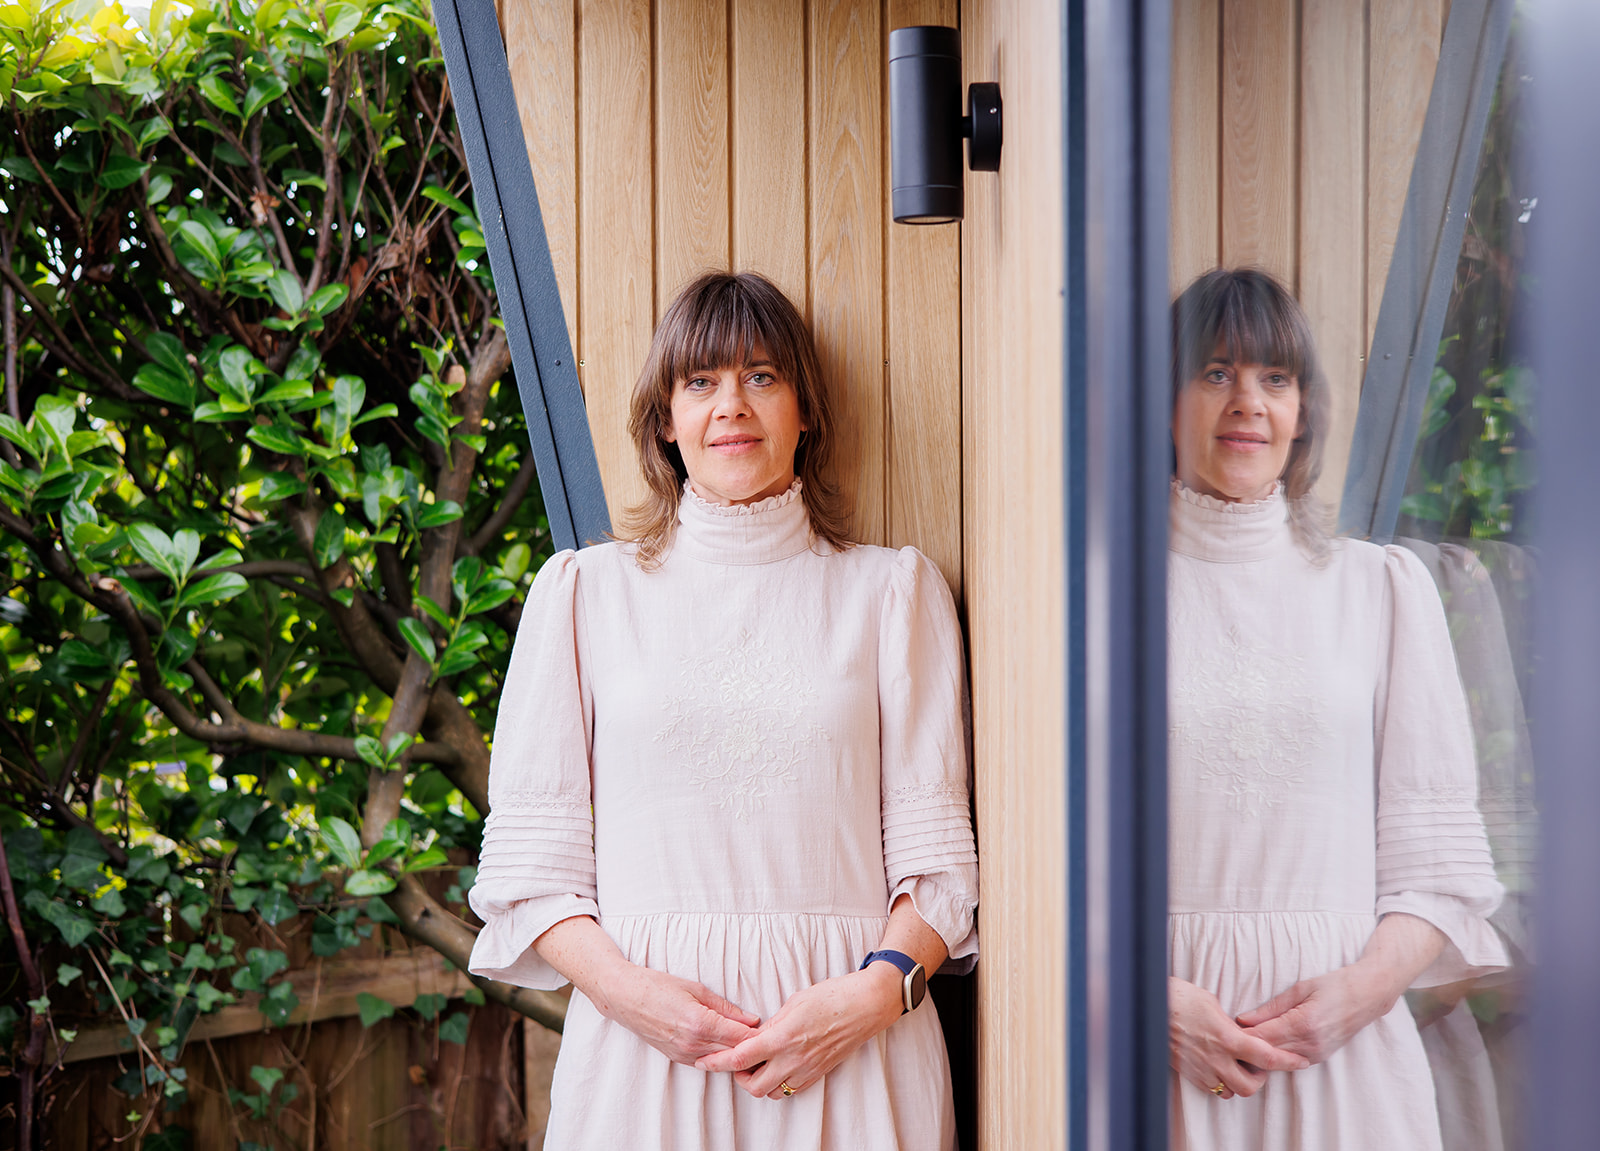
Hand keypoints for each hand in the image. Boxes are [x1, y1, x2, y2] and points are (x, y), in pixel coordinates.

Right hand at [597, 964, 762, 1066]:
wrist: (625, 997)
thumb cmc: (658, 985)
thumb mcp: (696, 988)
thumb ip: (726, 1007)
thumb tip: (752, 1019)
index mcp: (701, 1023)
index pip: (741, 1038)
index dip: (760, 1036)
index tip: (774, 1030)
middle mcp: (693, 1044)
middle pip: (734, 1054)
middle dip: (753, 1049)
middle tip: (771, 1041)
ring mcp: (684, 1054)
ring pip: (721, 1062)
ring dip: (737, 1056)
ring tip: (754, 1047)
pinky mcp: (677, 1058)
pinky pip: (706, 1062)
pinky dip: (720, 1057)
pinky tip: (729, 1049)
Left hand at [694, 964, 903, 1098]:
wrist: (866, 1005)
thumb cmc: (831, 996)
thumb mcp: (794, 1002)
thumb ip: (771, 1023)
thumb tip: (755, 1035)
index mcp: (782, 1037)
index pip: (740, 1058)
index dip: (718, 1062)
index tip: (704, 1062)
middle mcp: (793, 1059)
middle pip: (752, 1085)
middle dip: (738, 1078)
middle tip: (735, 1062)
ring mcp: (808, 1069)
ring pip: (772, 1092)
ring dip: (759, 1083)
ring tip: (757, 1065)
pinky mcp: (820, 1073)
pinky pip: (792, 1089)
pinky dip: (779, 1083)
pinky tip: (777, 1066)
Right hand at [1169, 977, 1308, 1098]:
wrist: (1149, 1008)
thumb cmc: (1180, 998)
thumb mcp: (1212, 1002)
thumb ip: (1231, 1022)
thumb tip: (1241, 1028)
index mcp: (1228, 1037)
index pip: (1268, 1057)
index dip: (1288, 1061)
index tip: (1300, 1061)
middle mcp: (1217, 1058)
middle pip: (1252, 1085)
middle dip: (1260, 1079)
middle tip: (1258, 1066)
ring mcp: (1203, 1069)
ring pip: (1233, 1092)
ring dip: (1240, 1083)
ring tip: (1238, 1067)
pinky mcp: (1190, 1074)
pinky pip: (1214, 1089)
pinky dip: (1221, 1083)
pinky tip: (1219, 1068)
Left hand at [1236, 962, 1401, 1064]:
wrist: (1368, 996)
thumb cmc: (1334, 985)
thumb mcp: (1300, 988)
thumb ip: (1270, 1007)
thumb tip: (1243, 1020)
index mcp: (1303, 1024)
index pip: (1262, 1038)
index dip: (1240, 1035)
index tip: (1223, 1028)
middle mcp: (1310, 1044)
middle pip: (1267, 1053)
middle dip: (1246, 1047)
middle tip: (1226, 1038)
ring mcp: (1317, 1054)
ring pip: (1278, 1060)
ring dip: (1259, 1053)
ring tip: (1240, 1043)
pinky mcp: (1321, 1057)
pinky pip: (1291, 1060)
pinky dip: (1276, 1055)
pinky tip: (1263, 1047)